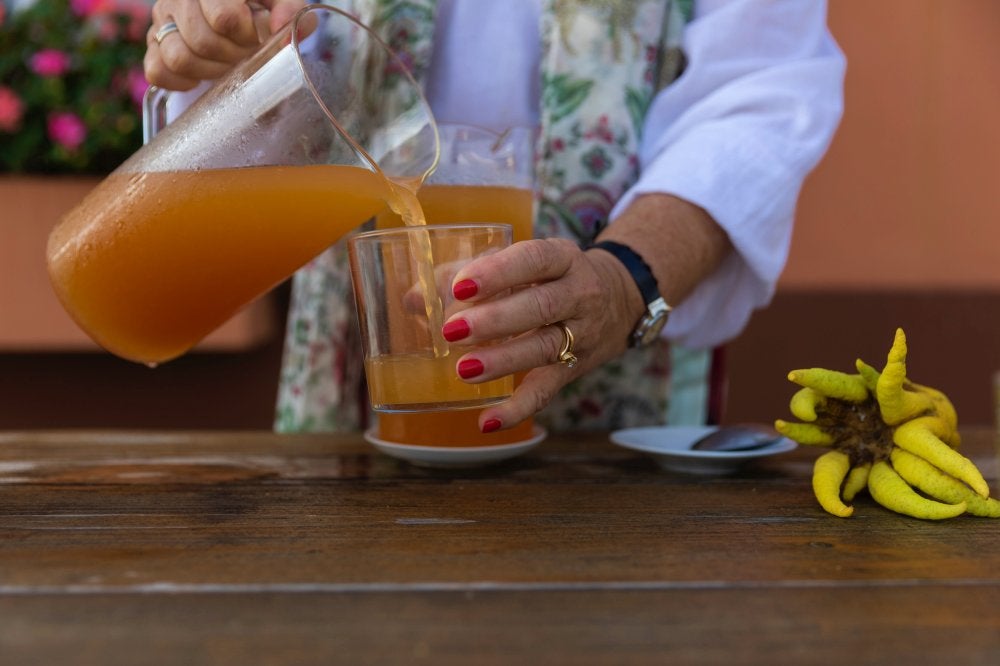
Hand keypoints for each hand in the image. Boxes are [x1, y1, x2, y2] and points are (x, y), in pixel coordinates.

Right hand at [144, 0, 306, 89]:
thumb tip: (282, 27)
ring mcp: (161, 19)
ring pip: (178, 58)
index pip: (225, 19)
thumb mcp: (277, 1)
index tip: (255, 37)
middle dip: (232, 57)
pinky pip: (157, 72)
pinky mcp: (152, 44)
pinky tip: (201, 74)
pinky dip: (182, 81)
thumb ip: (290, 9)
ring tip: (225, 64)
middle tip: (243, 54)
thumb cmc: (256, 7)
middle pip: (203, 42)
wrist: (231, 12)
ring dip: (209, 71)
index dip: (246, 37)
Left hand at [439, 238, 644, 430]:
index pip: (534, 260)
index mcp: (562, 258)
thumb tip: (412, 298)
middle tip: (453, 331)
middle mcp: (578, 294)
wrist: (619, 300)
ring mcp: (581, 333)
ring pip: (545, 348)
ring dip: (503, 361)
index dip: (499, 272)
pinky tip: (487, 421)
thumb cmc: (549, 278)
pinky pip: (547, 390)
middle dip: (496, 320)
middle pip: (541, 306)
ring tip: (465, 370)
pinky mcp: (574, 368)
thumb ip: (465, 276)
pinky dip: (517, 408)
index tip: (462, 286)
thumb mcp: (522, 264)